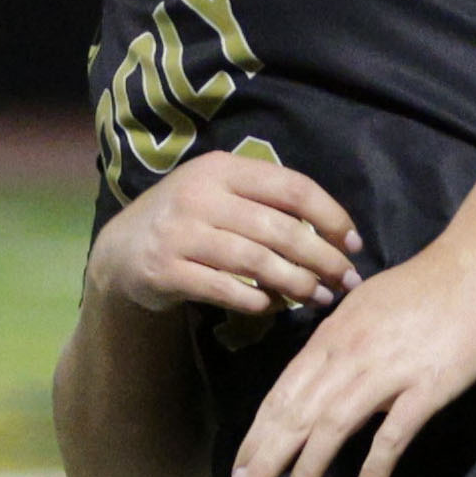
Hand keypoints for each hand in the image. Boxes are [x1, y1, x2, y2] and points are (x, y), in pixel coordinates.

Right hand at [89, 149, 360, 325]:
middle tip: (347, 280)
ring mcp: (180, 233)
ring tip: (319, 298)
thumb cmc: (189, 221)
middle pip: (279, 229)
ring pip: (256, 261)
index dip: (331, 216)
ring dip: (296, 284)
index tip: (354, 243)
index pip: (292, 188)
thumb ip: (267, 203)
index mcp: (223, 169)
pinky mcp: (166, 269)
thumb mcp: (221, 194)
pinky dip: (256, 302)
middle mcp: (200, 195)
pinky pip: (225, 289)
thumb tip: (335, 234)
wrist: (121, 250)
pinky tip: (272, 308)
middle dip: (322, 258)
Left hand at [230, 232, 475, 476]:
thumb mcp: (363, 309)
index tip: (236, 475)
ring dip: (306, 472)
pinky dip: (373, 470)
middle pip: (293, 416)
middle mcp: (347, 356)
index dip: (255, 438)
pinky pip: (392, 437)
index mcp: (329, 337)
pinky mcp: (425, 389)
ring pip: (330, 428)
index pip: (280, 396)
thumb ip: (338, 348)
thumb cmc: (424, 286)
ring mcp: (385, 372)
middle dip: (263, 463)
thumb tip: (320, 383)